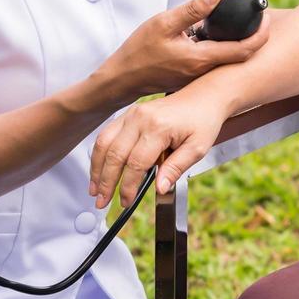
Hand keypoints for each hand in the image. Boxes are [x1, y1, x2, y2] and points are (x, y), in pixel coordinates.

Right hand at [89, 88, 230, 207]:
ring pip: (104, 143)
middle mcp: (140, 118)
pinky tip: (99, 169)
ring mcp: (132, 114)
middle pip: (115, 155)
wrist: (204, 96)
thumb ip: (176, 168)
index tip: (127, 201)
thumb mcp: (197, 148)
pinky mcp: (129, 113)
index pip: (136, 164)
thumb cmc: (203, 120)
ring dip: (97, 169)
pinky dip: (99, 154)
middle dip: (106, 182)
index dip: (128, 186)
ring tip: (94, 189)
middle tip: (102, 202)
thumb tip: (159, 188)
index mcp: (158, 128)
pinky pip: (107, 134)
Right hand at [100, 0, 269, 101]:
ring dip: (236, 39)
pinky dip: (221, 45)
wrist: (123, 78)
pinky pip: (215, 60)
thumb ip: (193, 9)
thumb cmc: (140, 50)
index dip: (261, 33)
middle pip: (242, 55)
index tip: (264, 16)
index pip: (245, 49)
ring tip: (233, 19)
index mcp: (201, 59)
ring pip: (229, 58)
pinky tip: (210, 32)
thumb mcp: (164, 22)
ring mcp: (200, 76)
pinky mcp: (193, 75)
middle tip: (256, 16)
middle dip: (254, 35)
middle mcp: (205, 71)